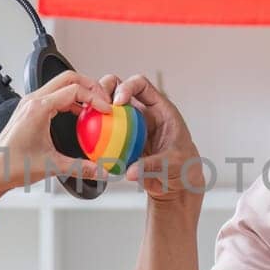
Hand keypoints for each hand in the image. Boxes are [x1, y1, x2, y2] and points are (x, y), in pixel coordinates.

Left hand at [0, 70, 112, 215]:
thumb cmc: (12, 165)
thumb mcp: (53, 166)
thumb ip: (81, 168)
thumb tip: (101, 171)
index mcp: (39, 109)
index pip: (74, 90)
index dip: (95, 98)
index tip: (106, 110)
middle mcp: (33, 101)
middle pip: (68, 78)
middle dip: (90, 86)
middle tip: (103, 100)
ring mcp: (29, 104)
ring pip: (60, 85)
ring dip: (79, 92)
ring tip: (93, 107)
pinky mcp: (28, 111)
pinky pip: (53, 96)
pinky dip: (69, 100)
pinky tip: (78, 115)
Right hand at [97, 73, 205, 200]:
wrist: (177, 183)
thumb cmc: (184, 166)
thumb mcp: (173, 164)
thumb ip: (152, 165)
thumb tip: (130, 170)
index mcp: (160, 109)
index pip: (142, 86)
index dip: (128, 87)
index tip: (118, 102)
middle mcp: (143, 113)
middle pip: (120, 88)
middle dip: (105, 89)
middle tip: (97, 103)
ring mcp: (130, 125)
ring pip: (109, 107)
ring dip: (96, 109)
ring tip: (86, 117)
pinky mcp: (121, 140)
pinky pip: (104, 132)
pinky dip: (94, 133)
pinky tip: (86, 140)